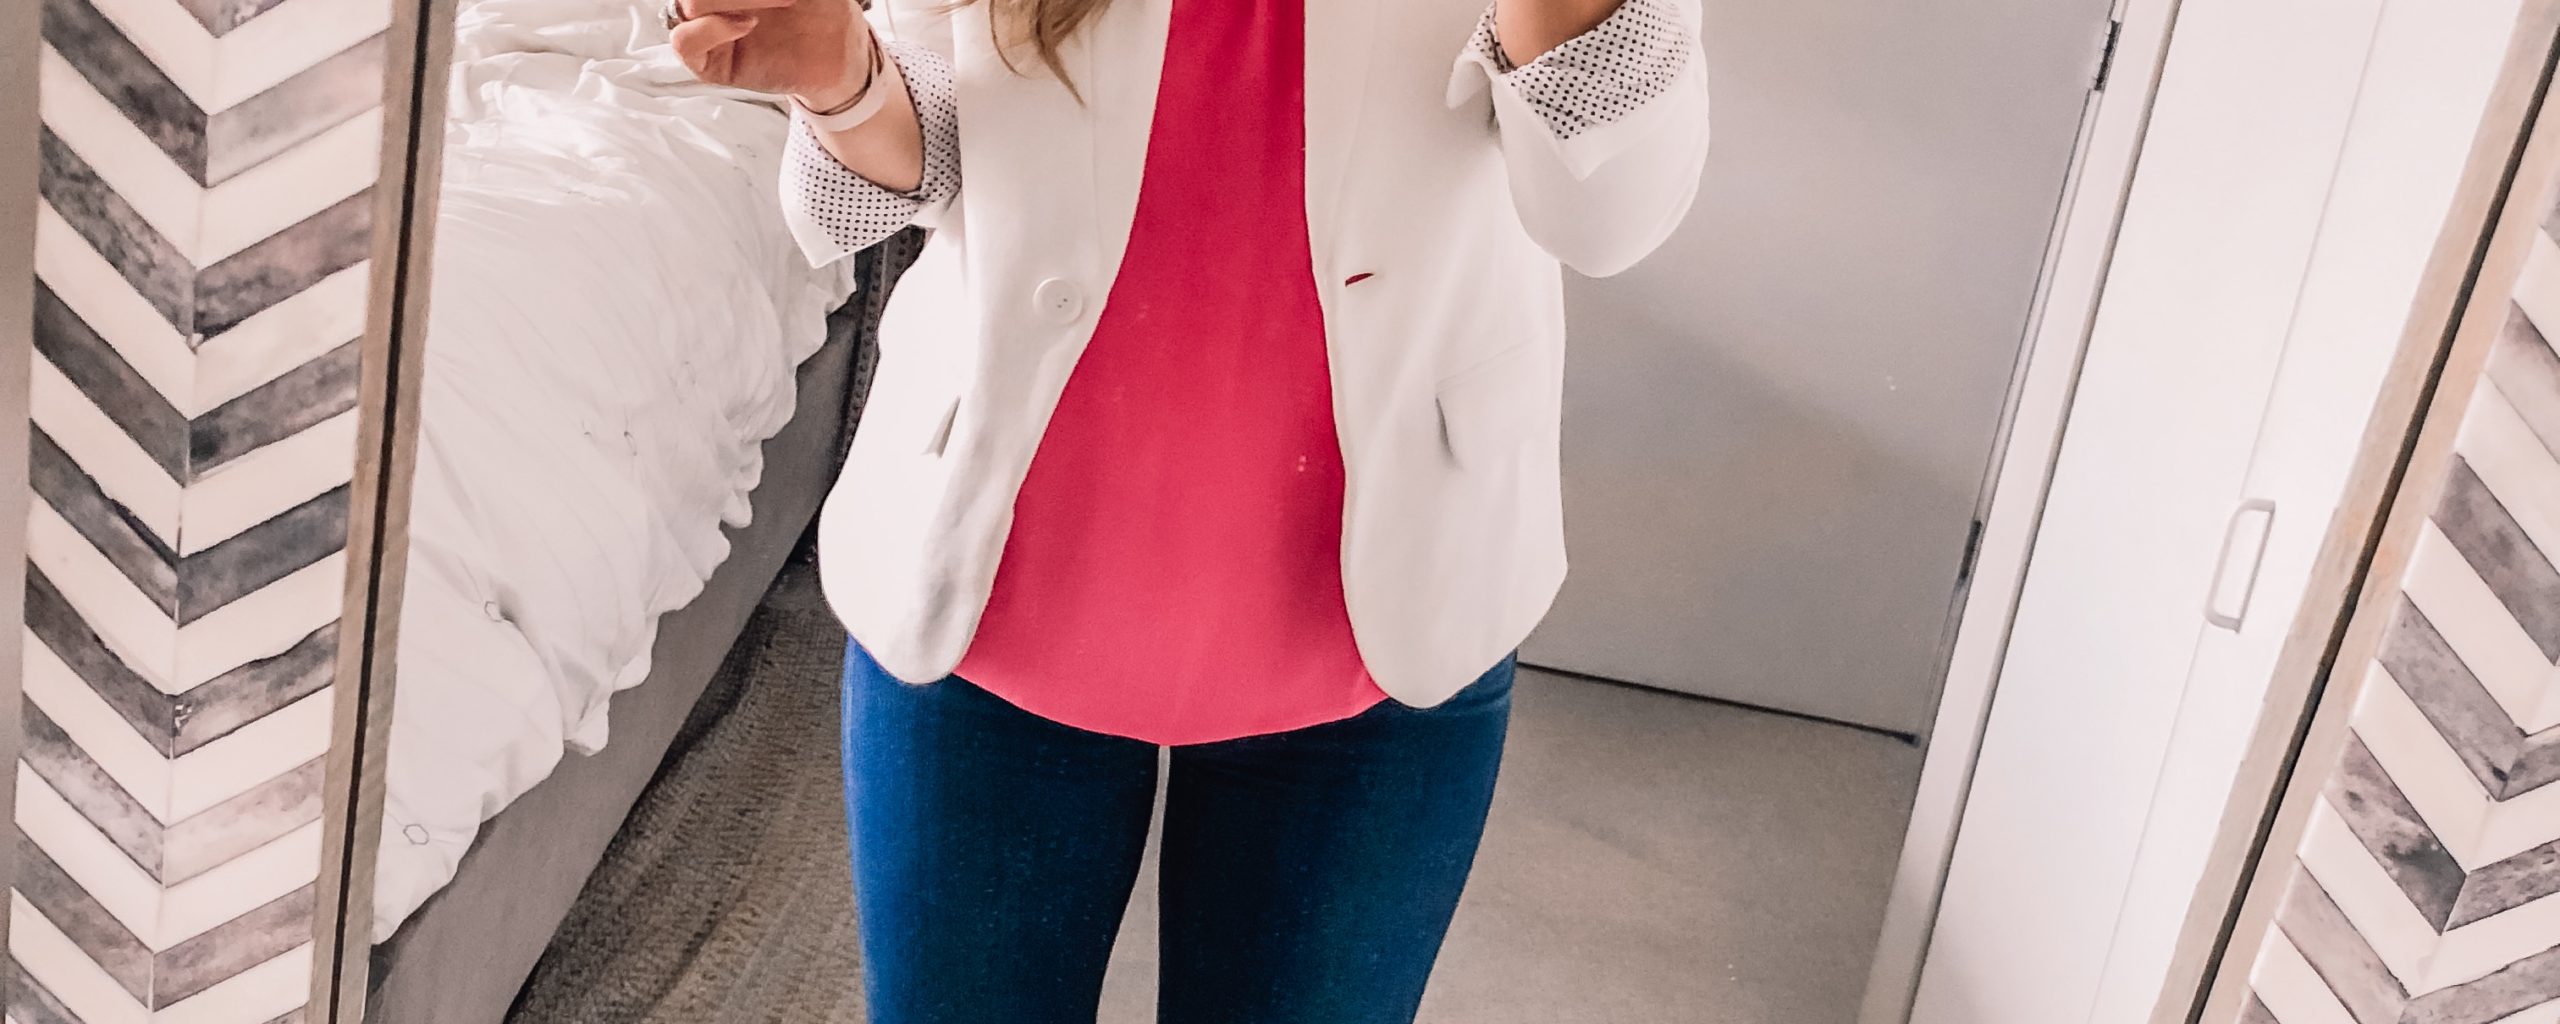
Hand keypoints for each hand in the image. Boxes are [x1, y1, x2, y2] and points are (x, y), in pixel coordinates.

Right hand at [671, 0, 871, 107]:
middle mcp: (712, 2)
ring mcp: (706, 28)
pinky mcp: (709, 63)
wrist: (839, 50)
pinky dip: (712, 28)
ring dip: (734, 0)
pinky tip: (748, 24)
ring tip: (783, 0)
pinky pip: (684, 42)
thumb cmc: (818, 9)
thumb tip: (746, 3)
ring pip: (688, 5)